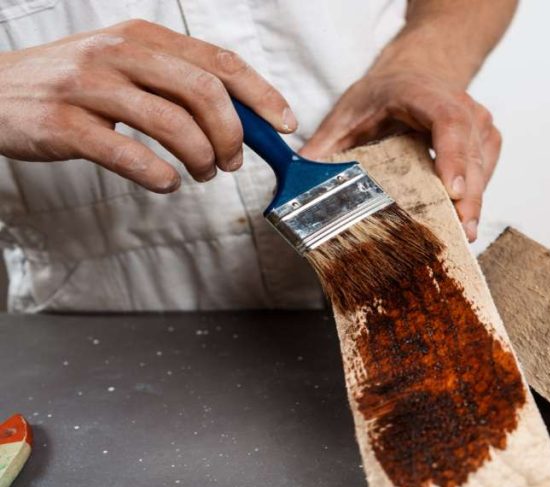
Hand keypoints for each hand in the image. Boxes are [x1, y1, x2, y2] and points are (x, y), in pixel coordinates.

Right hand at [0, 19, 294, 192]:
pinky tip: (166, 183)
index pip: (219, 60)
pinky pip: (127, 153)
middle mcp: (117, 53)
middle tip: (232, 161)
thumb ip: (176, 83)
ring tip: (201, 173)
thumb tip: (242, 118)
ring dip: (201, 159)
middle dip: (232, 134)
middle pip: (204, 92)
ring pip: (171, 124)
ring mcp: (88, 86)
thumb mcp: (124, 66)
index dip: (260, 95)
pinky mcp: (63, 124)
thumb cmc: (70, 85)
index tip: (283, 124)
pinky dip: (158, 175)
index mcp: (141, 37)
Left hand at [300, 69, 500, 241]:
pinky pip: (485, 174)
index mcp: (423, 94)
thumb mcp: (348, 114)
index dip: (452, 156)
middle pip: (470, 152)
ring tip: (462, 236)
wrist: (416, 73)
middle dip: (467, 196)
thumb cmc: (384, 95)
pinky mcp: (487, 142)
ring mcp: (479, 123)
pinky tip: (461, 222)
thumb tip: (297, 184)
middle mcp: (460, 105)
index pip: (447, 121)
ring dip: (473, 203)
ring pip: (482, 167)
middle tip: (461, 232)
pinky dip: (475, 198)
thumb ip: (324, 148)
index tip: (450, 191)